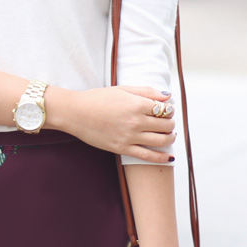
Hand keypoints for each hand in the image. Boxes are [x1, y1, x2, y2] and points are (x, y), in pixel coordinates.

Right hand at [47, 85, 175, 162]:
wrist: (76, 113)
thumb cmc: (97, 99)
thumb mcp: (122, 89)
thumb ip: (146, 92)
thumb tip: (168, 96)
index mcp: (136, 104)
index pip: (164, 109)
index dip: (169, 110)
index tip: (168, 110)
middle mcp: (135, 121)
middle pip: (165, 125)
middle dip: (171, 123)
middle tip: (169, 122)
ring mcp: (129, 137)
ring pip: (161, 141)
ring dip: (170, 138)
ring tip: (169, 135)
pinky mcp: (122, 149)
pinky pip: (148, 156)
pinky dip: (162, 157)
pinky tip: (169, 157)